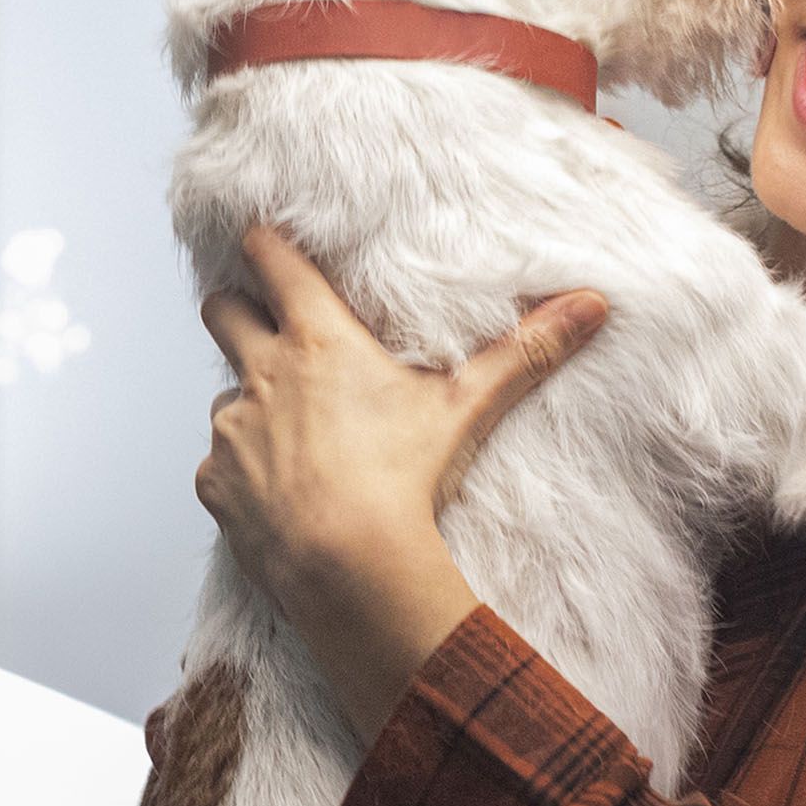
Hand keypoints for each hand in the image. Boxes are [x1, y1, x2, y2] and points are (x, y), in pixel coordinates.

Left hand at [197, 226, 607, 743]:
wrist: (348, 566)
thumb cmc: (404, 480)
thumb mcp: (467, 408)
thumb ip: (523, 353)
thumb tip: (591, 305)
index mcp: (316, 339)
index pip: (269, 259)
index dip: (264, 244)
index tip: (265, 239)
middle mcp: (261, 372)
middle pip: (222, 310)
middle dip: (238, 309)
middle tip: (268, 326)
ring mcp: (231, 429)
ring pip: (225, 396)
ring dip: (251, 406)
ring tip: (297, 439)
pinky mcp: (213, 484)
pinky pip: (220, 468)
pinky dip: (244, 475)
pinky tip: (283, 497)